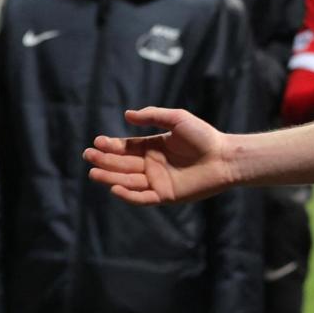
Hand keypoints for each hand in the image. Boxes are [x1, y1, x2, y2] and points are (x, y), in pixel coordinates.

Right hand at [82, 107, 235, 204]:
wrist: (225, 157)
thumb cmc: (204, 136)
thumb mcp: (177, 119)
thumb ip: (153, 116)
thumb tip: (127, 114)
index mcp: (153, 147)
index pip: (126, 148)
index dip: (111, 146)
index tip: (98, 142)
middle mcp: (152, 165)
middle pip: (122, 164)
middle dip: (105, 161)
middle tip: (88, 156)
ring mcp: (158, 181)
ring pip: (128, 181)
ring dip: (110, 177)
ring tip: (93, 172)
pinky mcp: (165, 195)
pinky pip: (142, 198)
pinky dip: (128, 195)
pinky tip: (114, 188)